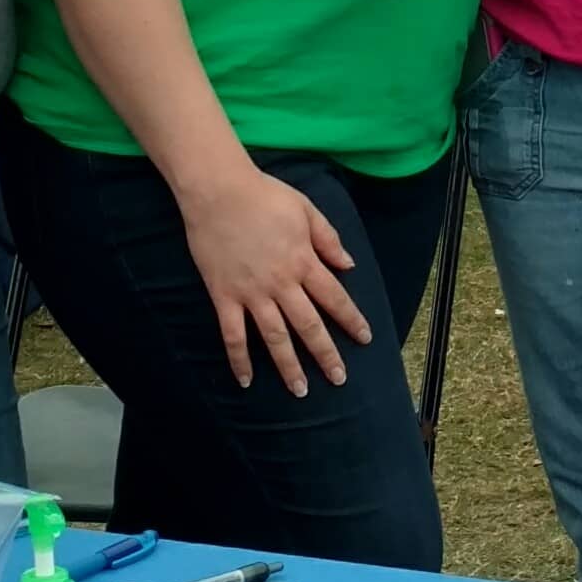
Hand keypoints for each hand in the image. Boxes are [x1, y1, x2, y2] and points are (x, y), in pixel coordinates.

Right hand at [179, 168, 366, 394]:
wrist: (217, 191)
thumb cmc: (263, 195)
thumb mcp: (306, 210)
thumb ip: (328, 239)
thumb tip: (348, 265)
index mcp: (303, 261)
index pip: (335, 297)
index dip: (351, 320)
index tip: (364, 338)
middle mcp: (281, 283)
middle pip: (309, 325)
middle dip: (325, 354)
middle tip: (338, 378)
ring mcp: (251, 293)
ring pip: (274, 337)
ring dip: (288, 366)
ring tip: (299, 390)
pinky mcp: (223, 296)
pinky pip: (232, 334)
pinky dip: (239, 359)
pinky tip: (246, 380)